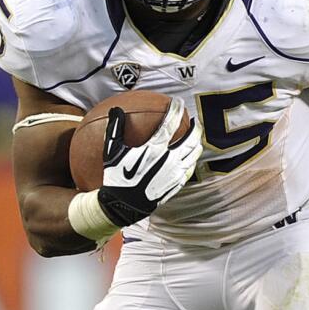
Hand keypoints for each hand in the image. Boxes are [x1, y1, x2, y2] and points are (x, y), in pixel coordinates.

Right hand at [97, 98, 201, 226]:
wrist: (123, 206)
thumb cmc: (116, 177)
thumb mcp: (111, 152)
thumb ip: (115, 129)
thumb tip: (116, 109)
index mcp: (154, 149)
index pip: (170, 123)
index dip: (176, 110)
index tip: (178, 103)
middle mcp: (169, 160)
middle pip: (190, 139)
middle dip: (195, 127)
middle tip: (194, 121)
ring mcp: (175, 173)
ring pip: (193, 155)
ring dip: (197, 144)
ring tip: (196, 138)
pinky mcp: (176, 185)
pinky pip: (189, 170)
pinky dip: (192, 161)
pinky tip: (190, 160)